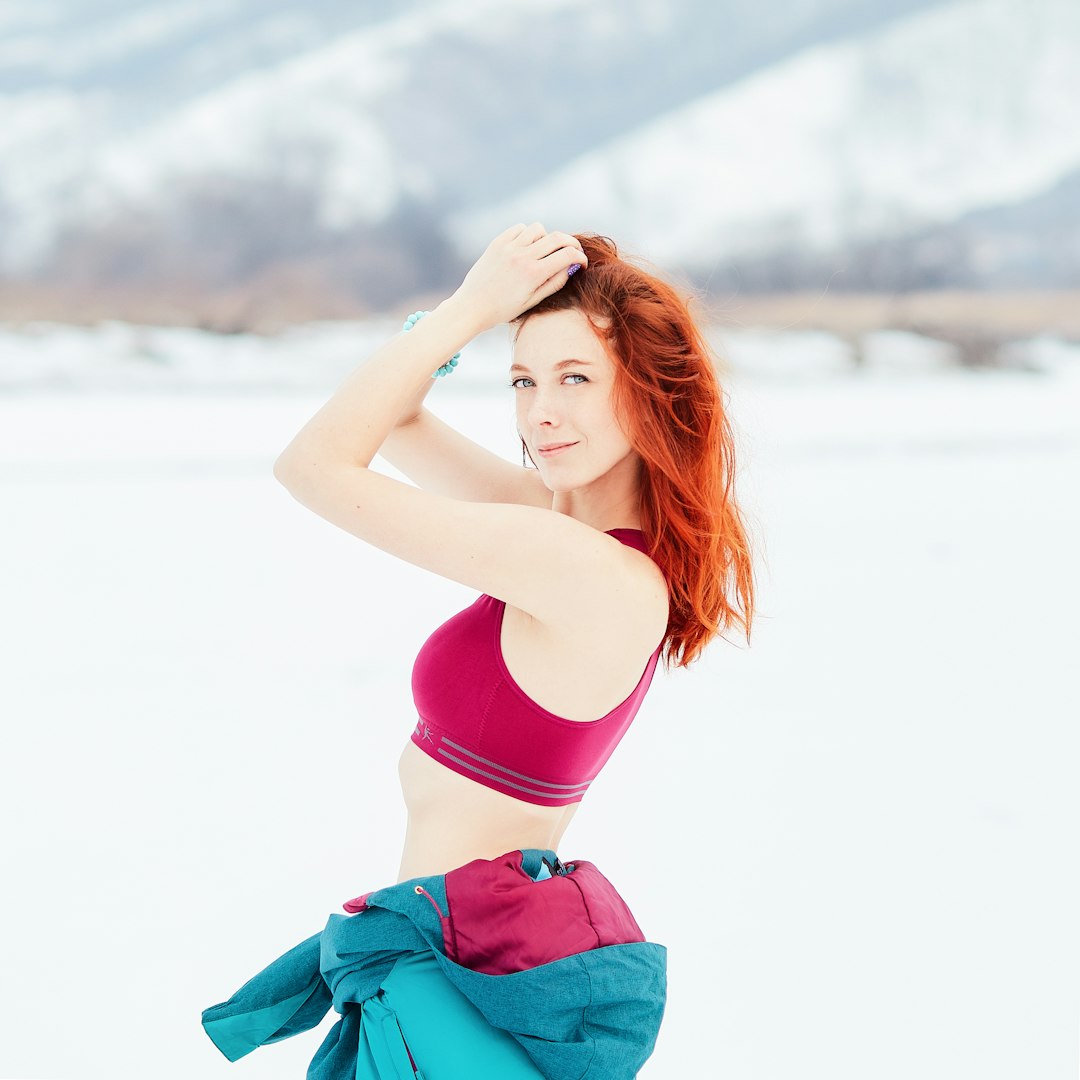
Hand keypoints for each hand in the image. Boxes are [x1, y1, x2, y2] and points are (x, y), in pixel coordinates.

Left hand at [449, 223, 587, 330]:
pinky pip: (519, 228)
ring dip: (546, 238)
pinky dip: (527, 234)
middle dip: (571, 243)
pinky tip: (525, 247)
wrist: (472, 307)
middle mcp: (522, 256)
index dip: (580, 257)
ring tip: (543, 252)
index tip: (582, 263)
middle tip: (573, 251)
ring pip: (538, 229)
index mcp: (533, 274)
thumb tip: (571, 267)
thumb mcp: (532, 301)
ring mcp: (509, 247)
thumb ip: (554, 282)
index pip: (567, 255)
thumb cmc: (503, 310)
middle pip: (557, 238)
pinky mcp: (497, 243)